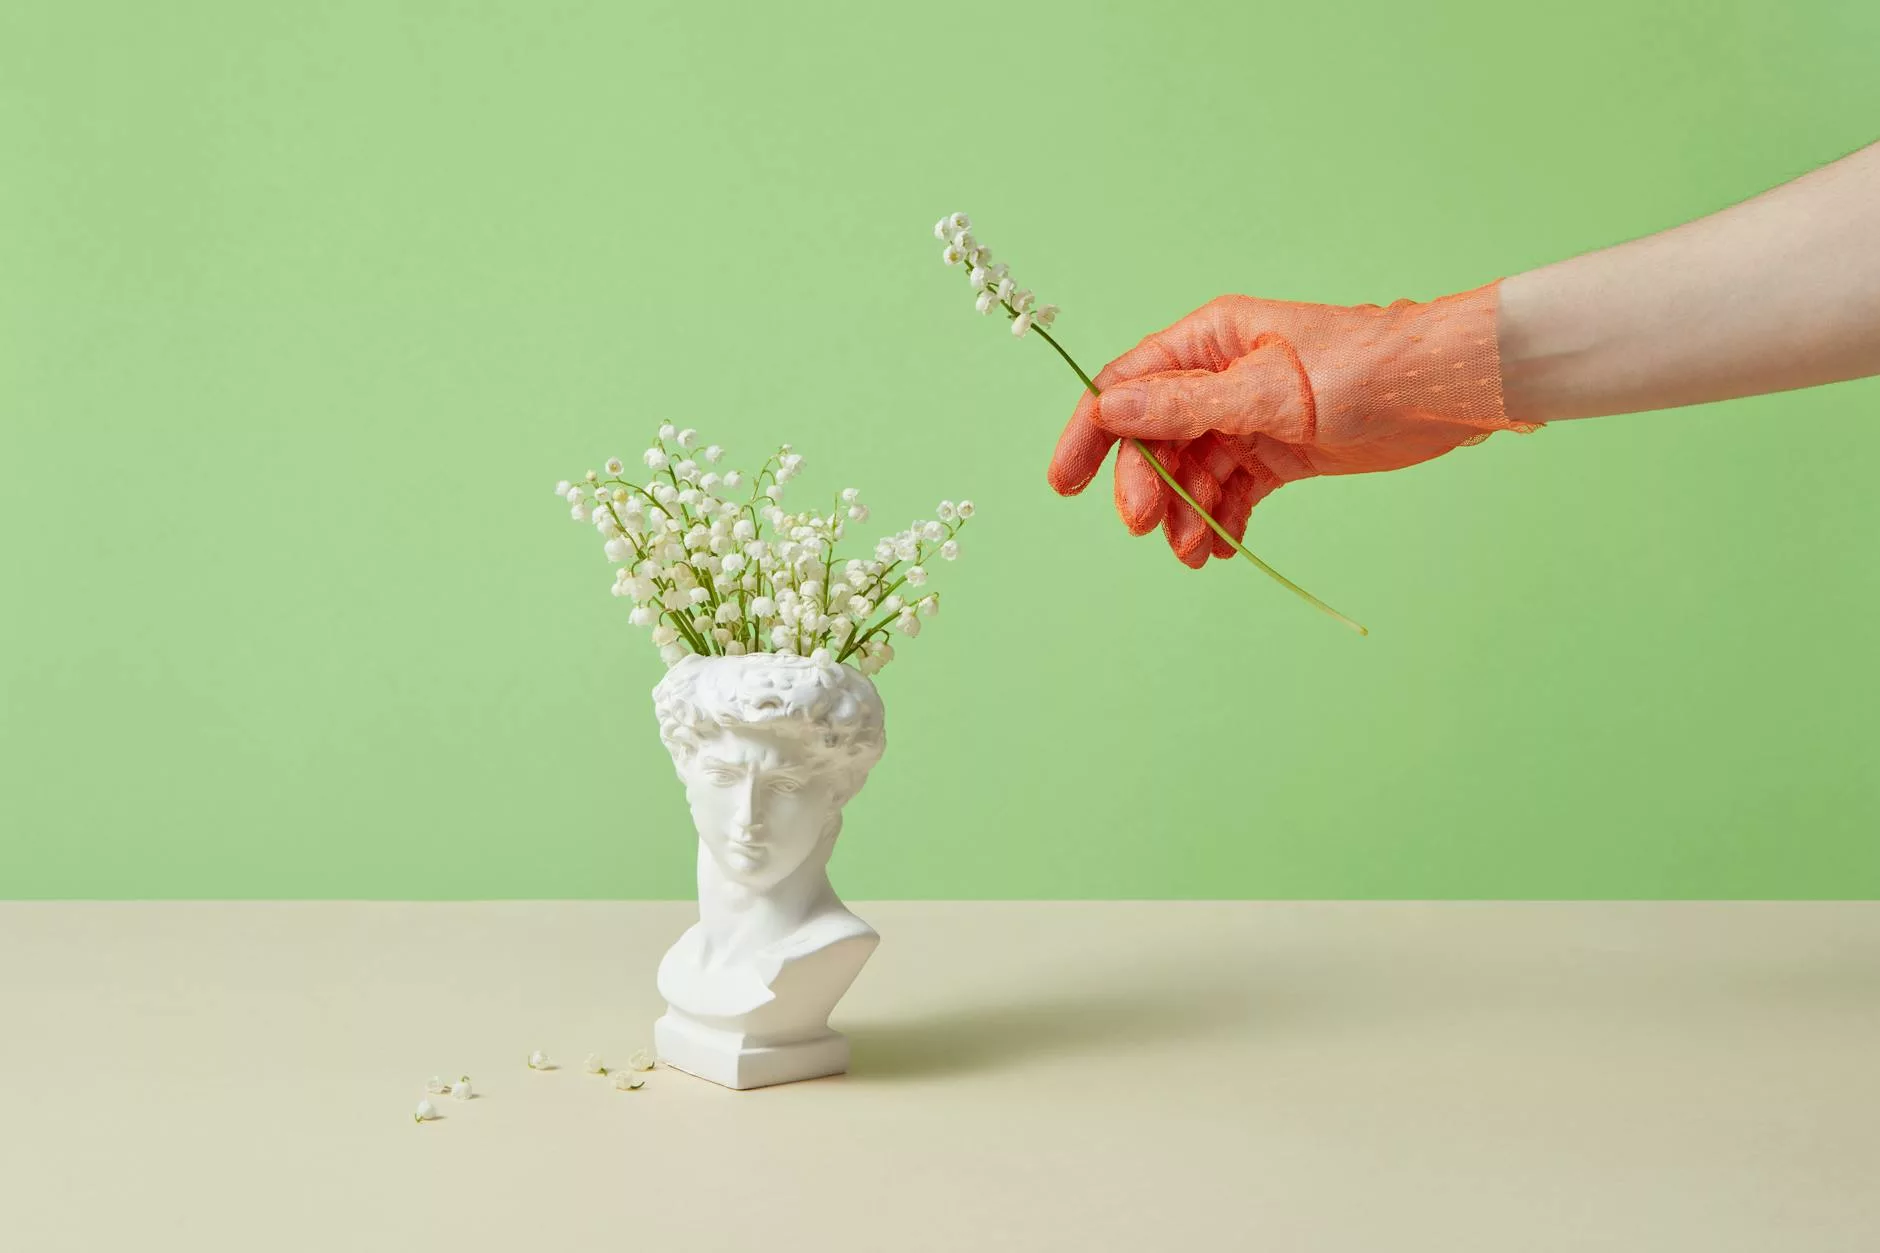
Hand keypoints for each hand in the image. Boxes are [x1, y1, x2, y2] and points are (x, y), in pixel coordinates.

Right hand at [1047, 284, 1532, 566]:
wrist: (1448, 391)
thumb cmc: (1366, 371)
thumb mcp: (1271, 391)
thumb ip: (1188, 405)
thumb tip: (1110, 411)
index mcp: (1211, 341)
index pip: (1127, 387)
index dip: (1091, 435)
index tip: (1065, 484)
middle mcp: (1220, 376)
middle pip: (1155, 437)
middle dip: (1148, 487)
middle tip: (1149, 530)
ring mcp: (1248, 415)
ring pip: (1192, 471)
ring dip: (1186, 514)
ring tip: (1197, 553)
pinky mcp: (1278, 451)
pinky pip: (1232, 490)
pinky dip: (1223, 520)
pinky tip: (1223, 549)